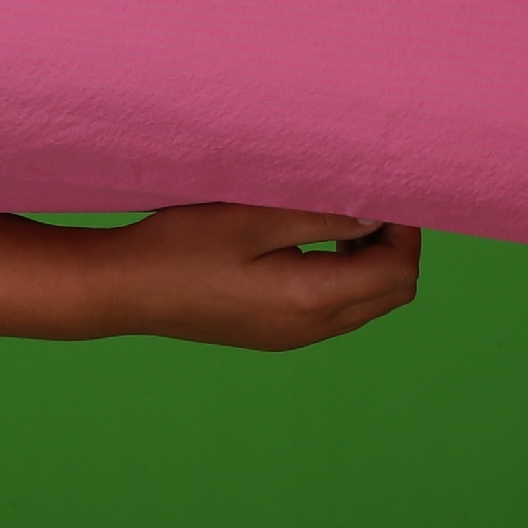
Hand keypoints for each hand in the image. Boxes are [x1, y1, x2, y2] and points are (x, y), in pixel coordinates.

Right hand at [86, 204, 423, 349]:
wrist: (123, 290)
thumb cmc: (181, 246)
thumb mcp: (254, 218)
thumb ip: (322, 216)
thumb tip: (379, 214)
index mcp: (311, 299)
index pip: (396, 271)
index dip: (404, 229)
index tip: (386, 190)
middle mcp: (311, 329)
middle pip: (390, 294)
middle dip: (393, 247)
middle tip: (367, 201)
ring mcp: (292, 337)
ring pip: (365, 305)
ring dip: (367, 263)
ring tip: (338, 217)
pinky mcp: (274, 335)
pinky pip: (334, 311)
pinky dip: (341, 277)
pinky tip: (306, 244)